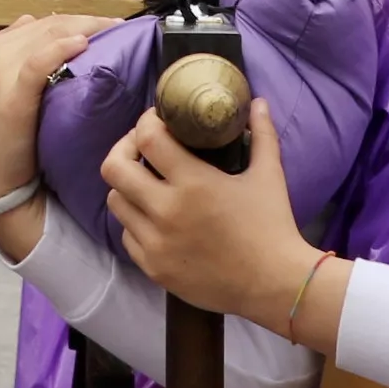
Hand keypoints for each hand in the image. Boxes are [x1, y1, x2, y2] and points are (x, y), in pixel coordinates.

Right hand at [0, 9, 113, 210]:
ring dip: (83, 27)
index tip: (107, 24)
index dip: (77, 19)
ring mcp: (1, 74)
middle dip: (87, 21)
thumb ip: (23, 63)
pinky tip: (82, 44)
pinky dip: (59, 49)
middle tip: (119, 26)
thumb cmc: (3, 138)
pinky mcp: (12, 98)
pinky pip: (36, 64)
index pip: (42, 23)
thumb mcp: (6, 91)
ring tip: (113, 29)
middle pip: (49, 25)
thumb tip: (52, 35)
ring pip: (46, 35)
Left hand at [102, 99, 316, 325]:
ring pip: (116, 202)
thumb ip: (262, 134)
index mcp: (193, 183)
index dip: (146, 122)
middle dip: (124, 150)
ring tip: (147, 182)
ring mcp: (156, 242)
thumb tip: (257, 101)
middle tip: (142, 148)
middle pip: (114, 168)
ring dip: (127, 187)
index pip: (147, 138)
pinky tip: (155, 217)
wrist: (275, 285)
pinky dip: (135, 222)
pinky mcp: (154, 268)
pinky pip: (127, 236)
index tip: (156, 121)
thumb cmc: (273, 226)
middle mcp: (167, 210)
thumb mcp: (269, 175)